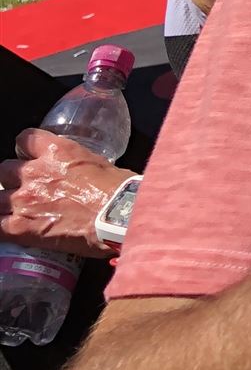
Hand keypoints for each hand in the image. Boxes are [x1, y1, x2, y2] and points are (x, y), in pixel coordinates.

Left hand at [0, 132, 127, 258]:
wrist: (118, 218)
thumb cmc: (119, 191)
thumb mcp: (101, 165)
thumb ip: (80, 166)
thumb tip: (83, 174)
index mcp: (57, 151)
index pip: (25, 139)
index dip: (25, 149)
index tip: (31, 157)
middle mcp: (34, 172)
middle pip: (4, 170)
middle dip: (12, 178)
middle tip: (27, 189)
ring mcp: (23, 200)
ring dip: (4, 204)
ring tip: (17, 213)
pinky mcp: (20, 227)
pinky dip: (2, 228)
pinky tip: (8, 230)